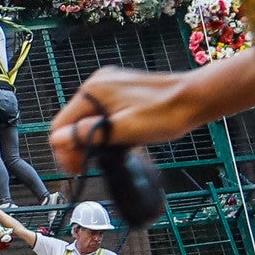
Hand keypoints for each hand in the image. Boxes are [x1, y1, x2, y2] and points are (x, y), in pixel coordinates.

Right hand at [48, 51, 254, 170]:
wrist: (196, 98)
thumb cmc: (165, 114)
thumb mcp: (125, 130)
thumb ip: (90, 134)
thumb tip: (58, 140)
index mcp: (94, 90)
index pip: (61, 124)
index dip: (66, 150)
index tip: (80, 170)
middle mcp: (98, 84)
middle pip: (73, 121)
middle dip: (80, 145)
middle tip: (94, 167)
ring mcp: (110, 86)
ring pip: (88, 119)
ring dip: (95, 139)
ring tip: (112, 155)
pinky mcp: (122, 92)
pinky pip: (103, 114)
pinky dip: (106, 130)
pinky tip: (121, 142)